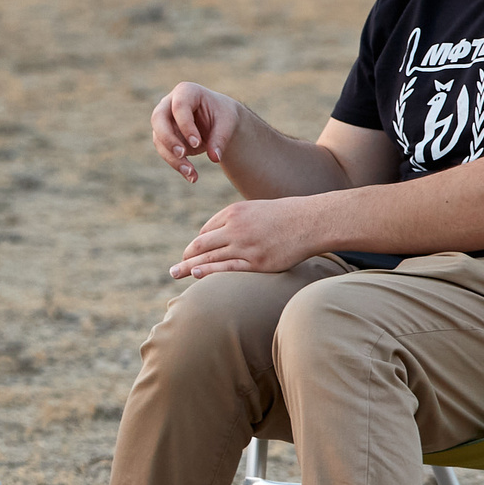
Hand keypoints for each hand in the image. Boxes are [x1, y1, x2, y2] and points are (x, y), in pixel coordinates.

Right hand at [151, 83, 245, 183]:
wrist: (219, 121)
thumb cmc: (223, 116)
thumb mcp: (227, 123)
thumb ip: (220, 138)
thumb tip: (214, 157)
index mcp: (186, 92)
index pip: (179, 107)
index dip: (185, 126)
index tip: (197, 143)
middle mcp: (169, 104)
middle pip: (158, 119)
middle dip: (168, 139)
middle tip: (182, 155)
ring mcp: (163, 121)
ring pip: (159, 140)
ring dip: (174, 159)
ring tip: (192, 174)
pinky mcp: (163, 137)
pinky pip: (165, 152)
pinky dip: (178, 165)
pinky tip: (192, 176)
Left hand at [172, 196, 328, 279]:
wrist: (310, 221)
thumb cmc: (285, 215)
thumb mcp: (256, 209)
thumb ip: (237, 220)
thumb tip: (219, 234)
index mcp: (234, 213)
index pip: (206, 231)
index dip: (197, 245)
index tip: (191, 255)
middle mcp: (235, 228)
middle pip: (201, 244)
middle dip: (186, 257)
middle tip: (174, 269)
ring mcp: (245, 246)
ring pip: (210, 257)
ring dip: (189, 267)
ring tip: (175, 274)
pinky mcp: (257, 262)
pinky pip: (227, 268)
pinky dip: (208, 271)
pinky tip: (195, 274)